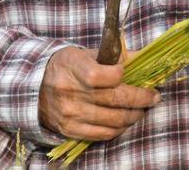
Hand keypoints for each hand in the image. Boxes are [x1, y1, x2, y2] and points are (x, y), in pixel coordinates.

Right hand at [38, 45, 158, 141]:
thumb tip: (143, 57)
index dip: (121, 74)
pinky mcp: (70, 130)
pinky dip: (119, 129)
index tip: (130, 73)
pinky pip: (102, 134)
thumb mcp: (86, 53)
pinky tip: (126, 121)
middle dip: (141, 98)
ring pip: (113, 119)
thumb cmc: (67, 66)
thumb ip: (114, 55)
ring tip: (142, 108)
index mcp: (73, 67)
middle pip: (115, 99)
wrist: (35, 88)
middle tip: (154, 96)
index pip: (100, 75)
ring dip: (134, 115)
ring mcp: (70, 114)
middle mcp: (70, 92)